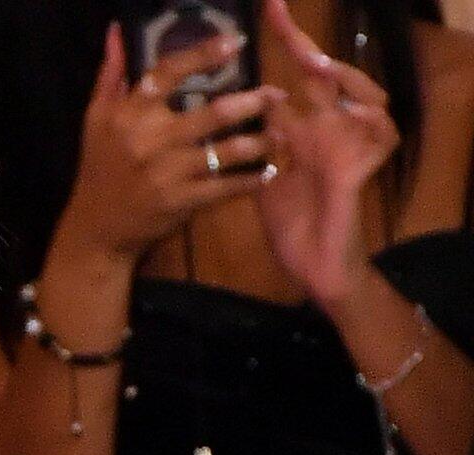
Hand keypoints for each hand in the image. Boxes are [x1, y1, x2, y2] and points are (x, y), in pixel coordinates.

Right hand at [57, 24, 281, 263]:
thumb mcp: (96, 119)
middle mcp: (148, 140)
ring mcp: (166, 173)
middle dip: (252, 102)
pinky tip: (267, 172)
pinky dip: (250, 180)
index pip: (169, 73)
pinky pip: (225, 187)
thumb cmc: (99, 168)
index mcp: (128, 114)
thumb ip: (112, 74)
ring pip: (225, 151)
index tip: (235, 42)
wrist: (96, 227)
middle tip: (277, 95)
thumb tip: (117, 30)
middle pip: (212, 113)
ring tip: (279, 134)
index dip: (203, 54)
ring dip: (258, 142)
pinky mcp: (180, 201)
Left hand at [255, 0, 399, 315]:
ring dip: (346, 81)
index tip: (270, 9)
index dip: (288, 43)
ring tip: (321, 70)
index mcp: (302, 131)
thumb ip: (253, 139)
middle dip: (310, 51)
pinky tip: (356, 113)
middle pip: (330, 79)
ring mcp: (348, 150)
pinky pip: (381, 138)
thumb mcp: (259, 175)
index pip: (295, 78)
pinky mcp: (361, 173)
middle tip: (288, 28)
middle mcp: (329, 133)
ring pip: (368, 98)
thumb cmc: (288, 222)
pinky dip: (374, 122)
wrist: (312, 266)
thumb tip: (236, 103)